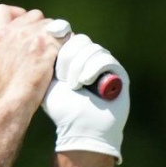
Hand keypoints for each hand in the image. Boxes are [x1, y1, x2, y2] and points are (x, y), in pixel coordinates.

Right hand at [0, 6, 63, 112]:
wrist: (12, 102)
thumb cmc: (8, 89)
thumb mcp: (0, 61)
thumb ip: (10, 44)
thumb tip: (27, 38)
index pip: (3, 10)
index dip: (17, 14)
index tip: (24, 25)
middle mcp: (12, 32)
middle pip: (35, 15)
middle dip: (42, 28)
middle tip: (42, 47)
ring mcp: (29, 36)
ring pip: (53, 24)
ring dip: (56, 37)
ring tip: (49, 57)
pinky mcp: (46, 44)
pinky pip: (65, 35)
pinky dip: (65, 46)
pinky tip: (57, 60)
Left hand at [42, 33, 130, 162]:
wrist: (81, 128)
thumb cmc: (63, 110)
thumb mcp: (47, 84)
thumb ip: (46, 63)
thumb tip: (49, 37)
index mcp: (73, 61)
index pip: (69, 39)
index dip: (61, 51)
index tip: (56, 72)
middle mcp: (90, 61)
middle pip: (80, 40)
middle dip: (69, 60)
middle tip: (65, 81)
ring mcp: (105, 66)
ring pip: (93, 49)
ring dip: (80, 68)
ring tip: (75, 86)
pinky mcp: (118, 73)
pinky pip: (106, 58)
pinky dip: (93, 69)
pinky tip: (86, 83)